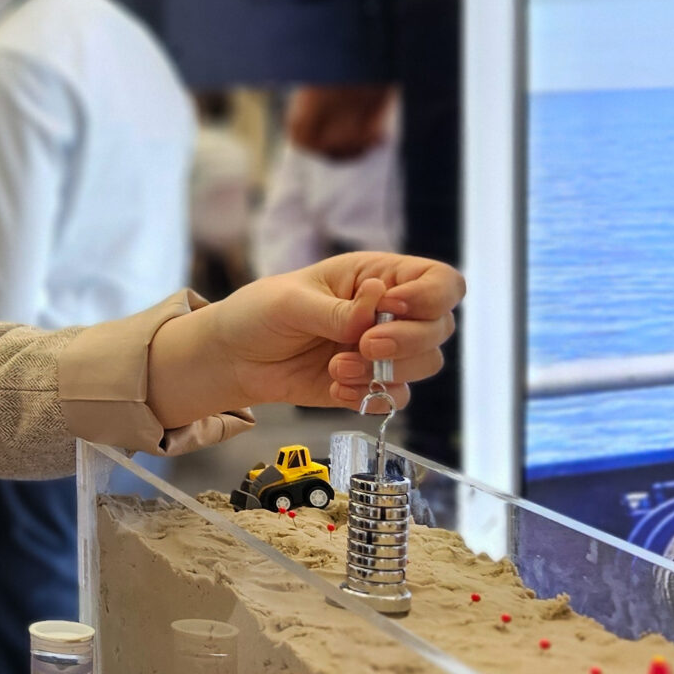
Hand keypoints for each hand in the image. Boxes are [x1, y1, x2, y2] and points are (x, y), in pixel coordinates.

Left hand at [150, 252, 463, 424]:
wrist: (233, 358)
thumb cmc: (259, 313)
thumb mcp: (291, 301)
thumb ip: (336, 310)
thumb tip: (375, 309)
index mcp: (377, 277)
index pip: (440, 281)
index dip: (430, 296)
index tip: (392, 307)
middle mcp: (390, 313)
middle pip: (440, 327)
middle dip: (407, 340)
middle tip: (363, 344)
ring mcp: (383, 350)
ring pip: (426, 364)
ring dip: (386, 370)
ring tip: (336, 368)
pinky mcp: (369, 383)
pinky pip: (397, 397)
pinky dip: (373, 396)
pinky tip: (336, 389)